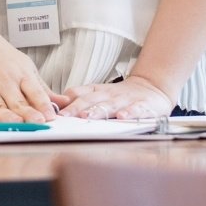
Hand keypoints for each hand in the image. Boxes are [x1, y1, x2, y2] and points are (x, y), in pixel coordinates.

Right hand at [0, 20, 56, 122]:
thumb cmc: (1, 55)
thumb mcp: (25, 66)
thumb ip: (43, 89)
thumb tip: (66, 102)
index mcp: (20, 74)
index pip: (35, 92)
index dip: (43, 104)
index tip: (51, 116)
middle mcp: (3, 80)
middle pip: (17, 102)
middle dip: (28, 113)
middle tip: (39, 123)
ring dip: (7, 117)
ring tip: (17, 125)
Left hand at [56, 73, 174, 120]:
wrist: (152, 88)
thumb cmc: (120, 96)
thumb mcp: (98, 94)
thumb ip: (80, 99)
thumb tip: (56, 107)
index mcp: (97, 91)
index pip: (79, 93)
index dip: (66, 102)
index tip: (54, 110)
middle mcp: (109, 95)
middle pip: (91, 100)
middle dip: (77, 108)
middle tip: (65, 116)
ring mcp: (126, 100)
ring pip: (111, 105)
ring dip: (99, 110)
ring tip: (88, 117)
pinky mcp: (144, 106)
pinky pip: (136, 109)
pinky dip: (129, 113)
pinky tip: (123, 117)